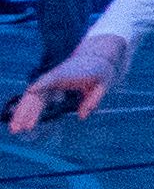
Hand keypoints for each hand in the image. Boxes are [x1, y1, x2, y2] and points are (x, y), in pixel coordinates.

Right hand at [6, 33, 126, 127]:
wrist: (96, 59)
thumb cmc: (101, 72)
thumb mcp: (102, 84)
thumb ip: (93, 100)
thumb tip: (81, 117)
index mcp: (68, 74)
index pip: (52, 78)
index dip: (42, 84)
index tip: (32, 90)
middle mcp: (55, 78)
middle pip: (36, 94)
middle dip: (25, 110)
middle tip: (18, 127)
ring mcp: (50, 82)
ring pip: (33, 99)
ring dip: (24, 114)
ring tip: (16, 129)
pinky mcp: (50, 87)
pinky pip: (38, 101)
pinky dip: (31, 112)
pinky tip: (27, 125)